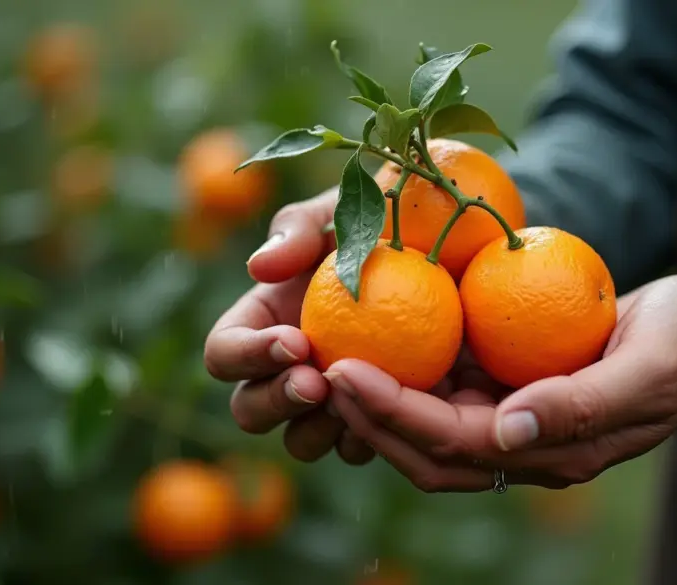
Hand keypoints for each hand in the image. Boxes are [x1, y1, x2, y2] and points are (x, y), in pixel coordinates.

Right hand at [204, 187, 374, 464]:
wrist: (453, 251)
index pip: (224, 353)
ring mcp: (328, 399)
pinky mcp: (372, 418)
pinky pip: (354, 448)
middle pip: (248, 409)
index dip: (246, 355)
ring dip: (317, 430)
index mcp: (263, 322)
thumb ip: (298, 228)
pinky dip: (367, 439)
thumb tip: (258, 267)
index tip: (295, 341)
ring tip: (354, 404)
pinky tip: (393, 416)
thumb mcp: (343, 209)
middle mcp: (285, 368)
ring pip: (299, 441)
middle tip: (317, 382)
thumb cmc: (386, 219)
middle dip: (275, 402)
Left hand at [326, 274, 676, 491]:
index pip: (457, 444)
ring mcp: (514, 419)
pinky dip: (404, 372)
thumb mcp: (652, 366)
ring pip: (426, 426)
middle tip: (313, 365)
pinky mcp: (509, 388)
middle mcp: (525, 446)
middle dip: (366, 414)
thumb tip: (509, 434)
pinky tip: (373, 335)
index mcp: (557, 451)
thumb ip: (585, 405)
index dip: (395, 414)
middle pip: (426, 448)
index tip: (343, 371)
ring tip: (324, 354)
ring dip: (374, 400)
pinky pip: (446, 389)